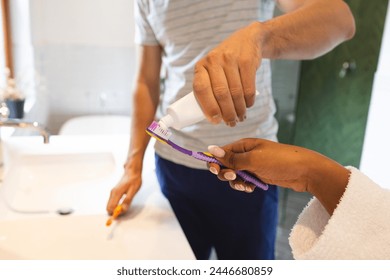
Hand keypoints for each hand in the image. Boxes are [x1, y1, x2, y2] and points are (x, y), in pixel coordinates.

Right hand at [106, 168, 141, 214]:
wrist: (132, 172)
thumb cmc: (134, 180)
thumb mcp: (133, 191)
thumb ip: (127, 201)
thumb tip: (122, 210)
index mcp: (116, 193)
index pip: (111, 207)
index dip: (115, 213)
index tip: (122, 213)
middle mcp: (112, 193)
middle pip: (108, 207)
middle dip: (115, 212)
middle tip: (124, 210)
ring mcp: (112, 192)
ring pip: (110, 205)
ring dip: (116, 208)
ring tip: (125, 205)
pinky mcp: (114, 192)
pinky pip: (112, 202)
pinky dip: (116, 205)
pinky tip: (123, 203)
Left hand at [193, 22, 263, 126]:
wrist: (247, 40)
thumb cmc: (225, 65)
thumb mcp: (213, 71)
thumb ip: (210, 90)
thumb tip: (214, 118)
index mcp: (201, 66)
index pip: (201, 89)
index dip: (208, 107)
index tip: (215, 121)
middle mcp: (214, 60)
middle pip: (220, 93)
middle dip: (227, 113)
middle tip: (231, 123)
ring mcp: (231, 59)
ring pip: (236, 92)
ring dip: (239, 110)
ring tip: (240, 117)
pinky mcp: (247, 61)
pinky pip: (248, 88)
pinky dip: (249, 101)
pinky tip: (248, 105)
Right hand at [207, 138, 349, 213]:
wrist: (305, 171)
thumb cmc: (280, 161)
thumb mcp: (253, 160)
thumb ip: (232, 158)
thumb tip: (211, 149)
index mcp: (243, 145)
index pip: (221, 152)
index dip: (215, 161)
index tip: (213, 170)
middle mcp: (246, 154)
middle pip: (225, 165)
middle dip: (225, 173)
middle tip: (233, 177)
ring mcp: (252, 165)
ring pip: (234, 175)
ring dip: (235, 182)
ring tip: (244, 186)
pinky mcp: (259, 175)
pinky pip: (244, 181)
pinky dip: (244, 185)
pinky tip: (250, 188)